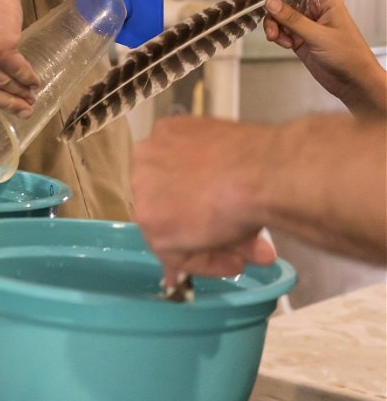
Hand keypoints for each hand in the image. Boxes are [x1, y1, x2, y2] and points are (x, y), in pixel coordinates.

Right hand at [132, 116, 277, 278]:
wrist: (262, 170)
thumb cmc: (241, 212)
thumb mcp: (218, 248)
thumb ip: (199, 260)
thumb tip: (185, 273)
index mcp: (147, 219)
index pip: (165, 239)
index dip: (195, 248)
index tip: (221, 252)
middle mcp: (139, 184)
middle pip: (166, 206)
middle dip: (197, 219)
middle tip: (233, 227)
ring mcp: (151, 152)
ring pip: (168, 175)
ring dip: (193, 185)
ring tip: (232, 196)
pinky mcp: (167, 127)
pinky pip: (174, 145)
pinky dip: (192, 153)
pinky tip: (217, 159)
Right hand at [264, 0, 385, 113]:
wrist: (354, 82)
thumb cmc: (349, 56)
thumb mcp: (319, 36)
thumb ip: (293, 19)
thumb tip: (272, 2)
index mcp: (326, 2)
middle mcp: (315, 10)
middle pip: (285, 0)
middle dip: (274, 12)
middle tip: (271, 24)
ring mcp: (306, 25)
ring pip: (280, 17)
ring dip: (274, 26)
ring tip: (277, 38)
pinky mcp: (300, 39)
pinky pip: (282, 31)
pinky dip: (278, 37)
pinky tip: (286, 45)